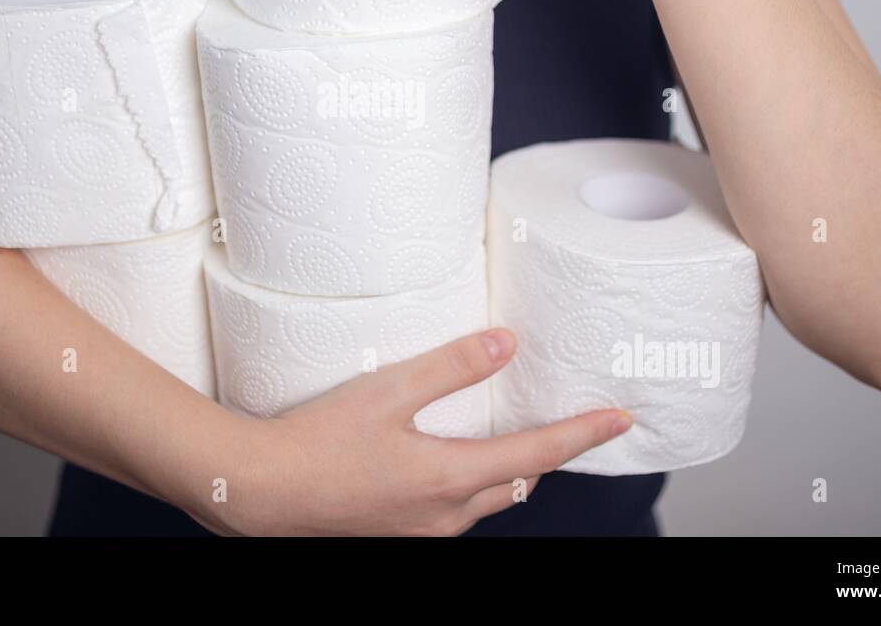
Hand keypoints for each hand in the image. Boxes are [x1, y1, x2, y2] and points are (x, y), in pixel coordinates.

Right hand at [198, 328, 630, 535]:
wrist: (259, 493)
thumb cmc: (315, 442)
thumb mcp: (385, 391)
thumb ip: (449, 367)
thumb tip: (505, 345)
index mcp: (450, 478)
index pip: (539, 454)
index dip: (584, 434)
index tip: (621, 419)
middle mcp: (446, 515)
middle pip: (518, 482)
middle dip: (548, 454)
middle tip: (570, 420)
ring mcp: (421, 532)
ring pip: (486, 499)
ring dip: (507, 469)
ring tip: (512, 432)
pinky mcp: (398, 535)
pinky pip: (454, 510)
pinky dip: (470, 482)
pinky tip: (449, 457)